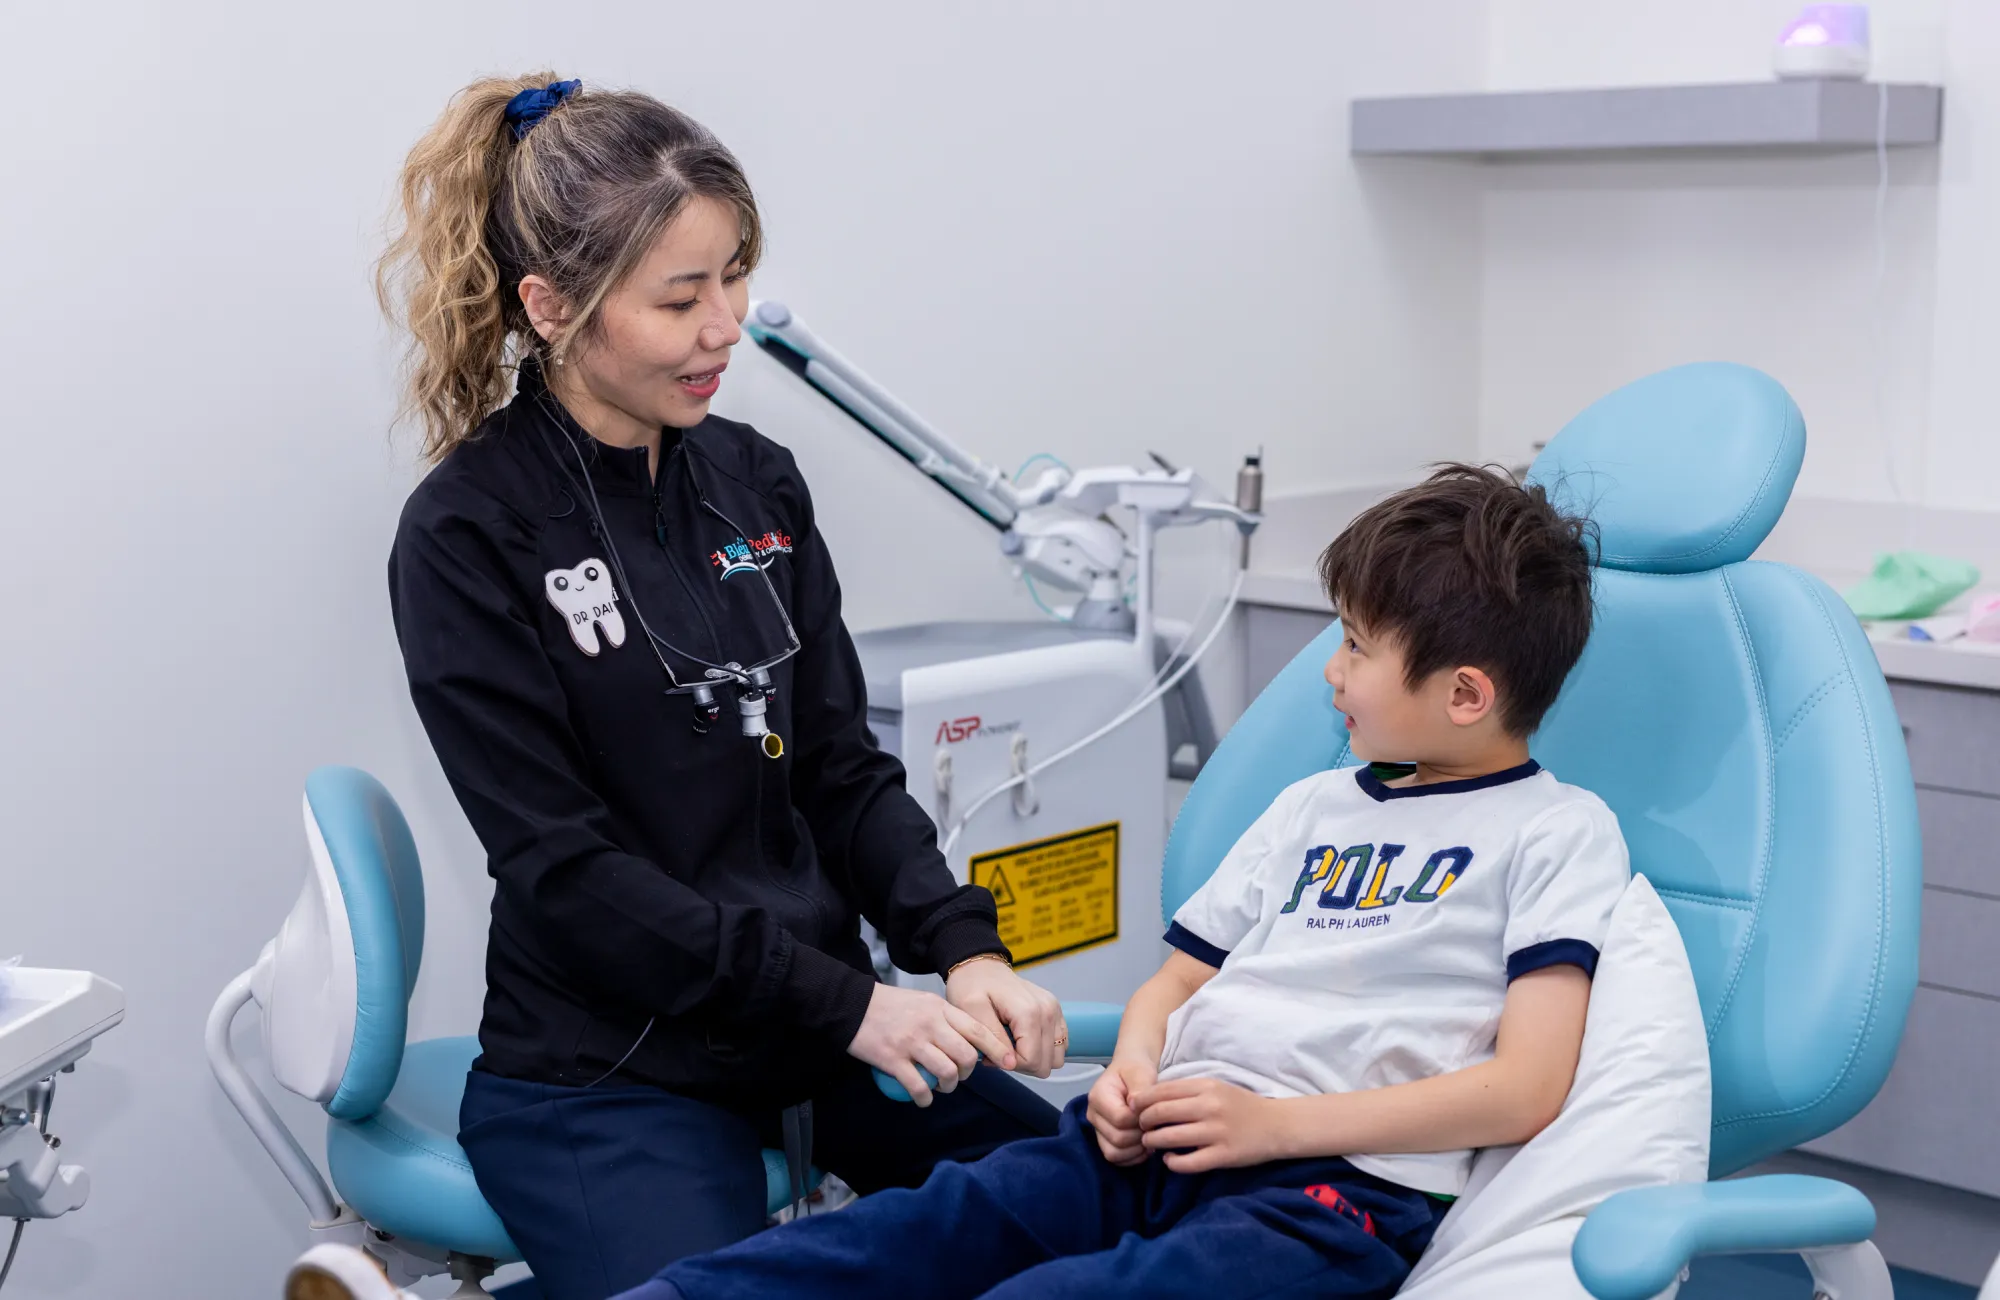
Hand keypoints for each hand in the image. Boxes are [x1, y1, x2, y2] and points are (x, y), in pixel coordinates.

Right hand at [847, 982, 1012, 1107]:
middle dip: (968, 1073)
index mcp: (939, 1008)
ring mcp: (911, 1042)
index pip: (977, 1030)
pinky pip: (918, 1086)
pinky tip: (923, 1097)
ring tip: (941, 1087)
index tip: (1009, 1063)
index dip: (998, 1049)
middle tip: (959, 1076)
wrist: (852, 1005)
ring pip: (946, 1072)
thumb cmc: (889, 1005)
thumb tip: (969, 1043)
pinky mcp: (893, 1059)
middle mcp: (929, 1024)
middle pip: (966, 1056)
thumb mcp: (923, 1002)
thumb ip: (945, 1019)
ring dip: (948, 1087)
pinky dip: (925, 1097)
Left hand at [945, 957, 1065, 1076]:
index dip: (1010, 1065)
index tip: (991, 1054)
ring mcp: (1054, 1010)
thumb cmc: (971, 986)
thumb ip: (992, 1040)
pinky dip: (1042, 1050)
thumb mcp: (971, 1012)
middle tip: (999, 1050)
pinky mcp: (1055, 1012)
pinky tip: (1022, 1040)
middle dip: (1021, 1064)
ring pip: (1055, 1058)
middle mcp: (1048, 1011)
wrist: (980, 966)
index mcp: (1028, 1012)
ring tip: (1010, 1046)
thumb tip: (1010, 1064)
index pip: (1032, 1060)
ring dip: (1033, 1059)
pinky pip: (1059, 1045)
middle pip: (1046, 1063)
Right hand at [1086, 1056, 1157, 1165]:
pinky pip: (1116, 1159)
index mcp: (1098, 1096)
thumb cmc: (1136, 1070)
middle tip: (1154, 1125)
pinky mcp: (1105, 1141)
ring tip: (1150, 1136)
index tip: (1152, 1111)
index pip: (1121, 1119)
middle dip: (1141, 1135)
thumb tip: (1137, 1109)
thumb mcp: (1141, 1071)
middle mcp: (1093, 1115)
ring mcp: (1097, 1130)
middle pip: (1118, 1139)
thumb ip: (1140, 1087)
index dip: (1141, 1120)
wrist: (1131, 1073)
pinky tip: (1145, 1146)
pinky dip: (1133, 1157)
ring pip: (1114, 1153)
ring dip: (1137, 1150)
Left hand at [1134, 1077, 1289, 1173]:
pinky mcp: (1224, 1155)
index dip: (1141, 1101)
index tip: (1133, 1109)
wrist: (1277, 1125)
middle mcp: (1209, 1107)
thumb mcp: (1215, 1088)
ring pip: (1170, 1138)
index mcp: (1206, 1086)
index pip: (1161, 1091)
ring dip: (1153, 1142)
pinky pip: (1189, 1163)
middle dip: (1143, 1121)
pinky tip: (1170, 1160)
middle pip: (1160, 1113)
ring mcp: (1216, 1132)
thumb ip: (1187, 1091)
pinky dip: (1173, 1163)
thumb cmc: (1241, 1105)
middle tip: (1141, 1127)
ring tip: (1150, 1143)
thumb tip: (1150, 1098)